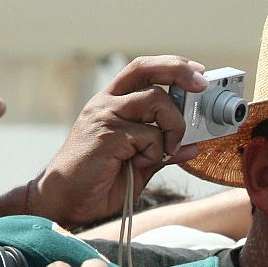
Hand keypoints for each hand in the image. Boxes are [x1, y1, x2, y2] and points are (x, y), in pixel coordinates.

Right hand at [31, 56, 207, 228]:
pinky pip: (149, 135)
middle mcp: (106, 103)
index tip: (198, 72)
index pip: (142, 70)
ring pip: (155, 100)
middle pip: (146, 69)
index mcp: (112, 103)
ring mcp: (105, 116)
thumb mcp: (140, 164)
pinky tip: (140, 165)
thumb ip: (164, 151)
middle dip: (178, 71)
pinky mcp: (107, 135)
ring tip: (167, 149)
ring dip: (173, 126)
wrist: (66, 200)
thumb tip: (194, 146)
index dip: (171, 66)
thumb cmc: (99, 183)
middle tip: (202, 85)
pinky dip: (156, 152)